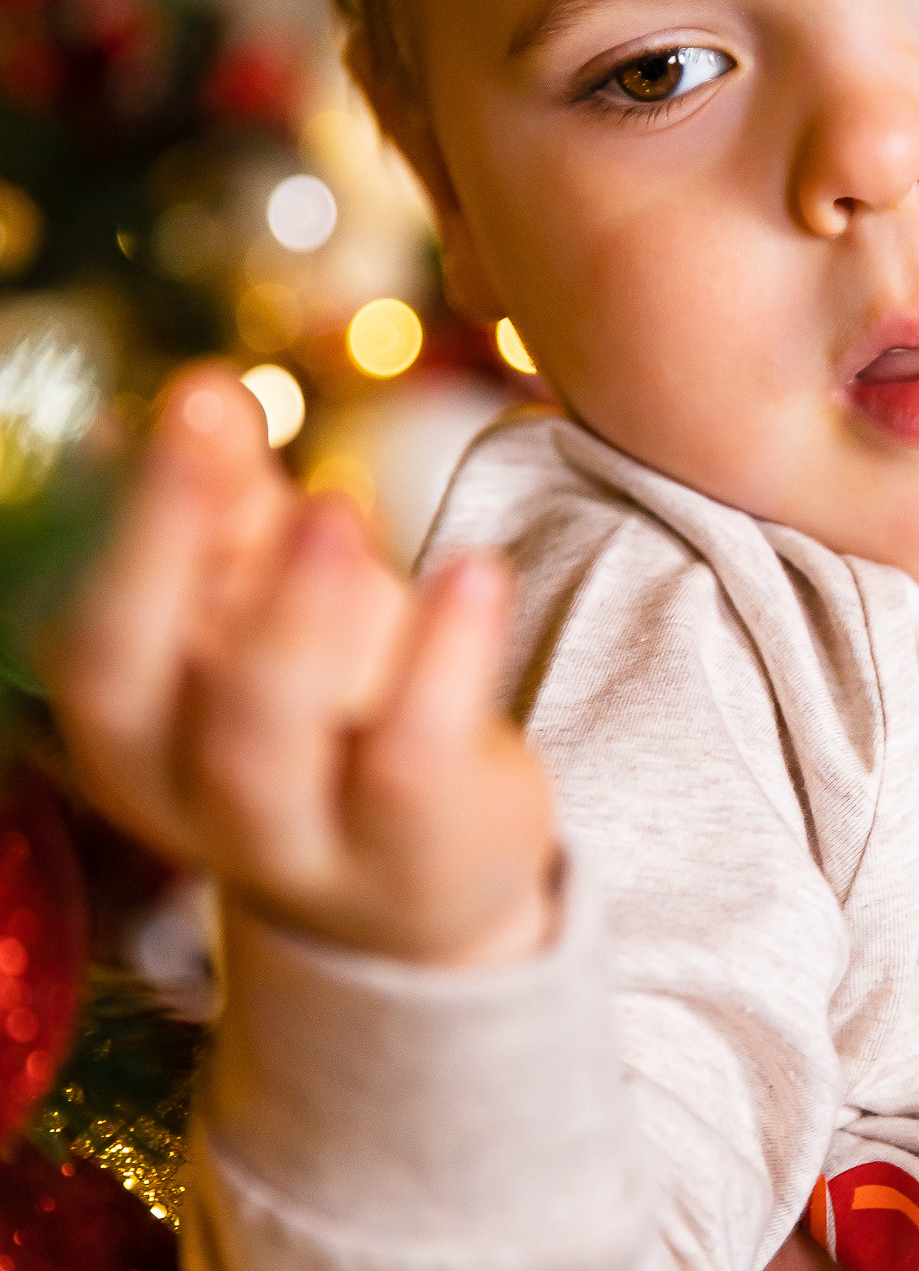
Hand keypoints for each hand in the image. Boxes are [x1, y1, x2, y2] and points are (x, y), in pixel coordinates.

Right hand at [47, 364, 556, 969]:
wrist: (426, 881)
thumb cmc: (335, 715)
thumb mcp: (276, 613)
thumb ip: (240, 510)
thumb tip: (200, 389)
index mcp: (129, 725)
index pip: (88, 625)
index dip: (132, 513)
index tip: (192, 393)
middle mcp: (182, 795)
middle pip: (131, 684)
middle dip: (162, 542)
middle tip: (210, 417)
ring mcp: (294, 844)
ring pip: (257, 745)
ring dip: (286, 614)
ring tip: (332, 503)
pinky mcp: (413, 857)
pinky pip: (411, 765)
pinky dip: (441, 663)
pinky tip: (477, 570)